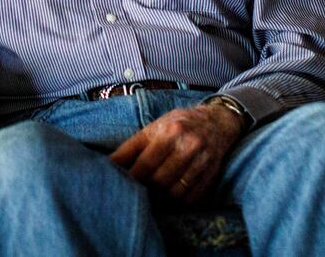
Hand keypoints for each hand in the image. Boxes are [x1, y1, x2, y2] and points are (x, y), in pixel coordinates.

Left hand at [108, 102, 245, 204]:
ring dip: (161, 200)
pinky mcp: (212, 174)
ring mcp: (203, 160)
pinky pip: (192, 198)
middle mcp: (188, 144)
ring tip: (150, 200)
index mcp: (170, 131)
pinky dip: (178, 203)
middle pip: (160, 180)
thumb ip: (131, 147)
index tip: (120, 186)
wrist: (217, 121)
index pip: (146, 164)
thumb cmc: (177, 124)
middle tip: (134, 195)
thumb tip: (107, 164)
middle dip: (145, 190)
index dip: (132, 179)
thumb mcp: (153, 128)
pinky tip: (169, 201)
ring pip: (176, 192)